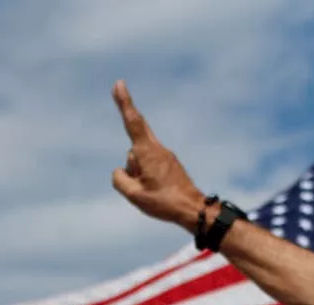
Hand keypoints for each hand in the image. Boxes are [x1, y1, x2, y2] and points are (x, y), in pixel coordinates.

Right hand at [110, 79, 205, 231]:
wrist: (194, 210)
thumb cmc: (165, 202)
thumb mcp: (134, 195)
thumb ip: (120, 179)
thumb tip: (122, 171)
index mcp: (148, 153)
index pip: (132, 123)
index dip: (124, 103)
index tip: (119, 84)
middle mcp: (157, 149)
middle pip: (137, 130)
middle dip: (128, 112)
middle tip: (119, 87)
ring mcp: (165, 156)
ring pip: (138, 158)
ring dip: (137, 172)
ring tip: (152, 191)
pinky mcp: (169, 164)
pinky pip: (148, 165)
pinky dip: (145, 175)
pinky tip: (156, 190)